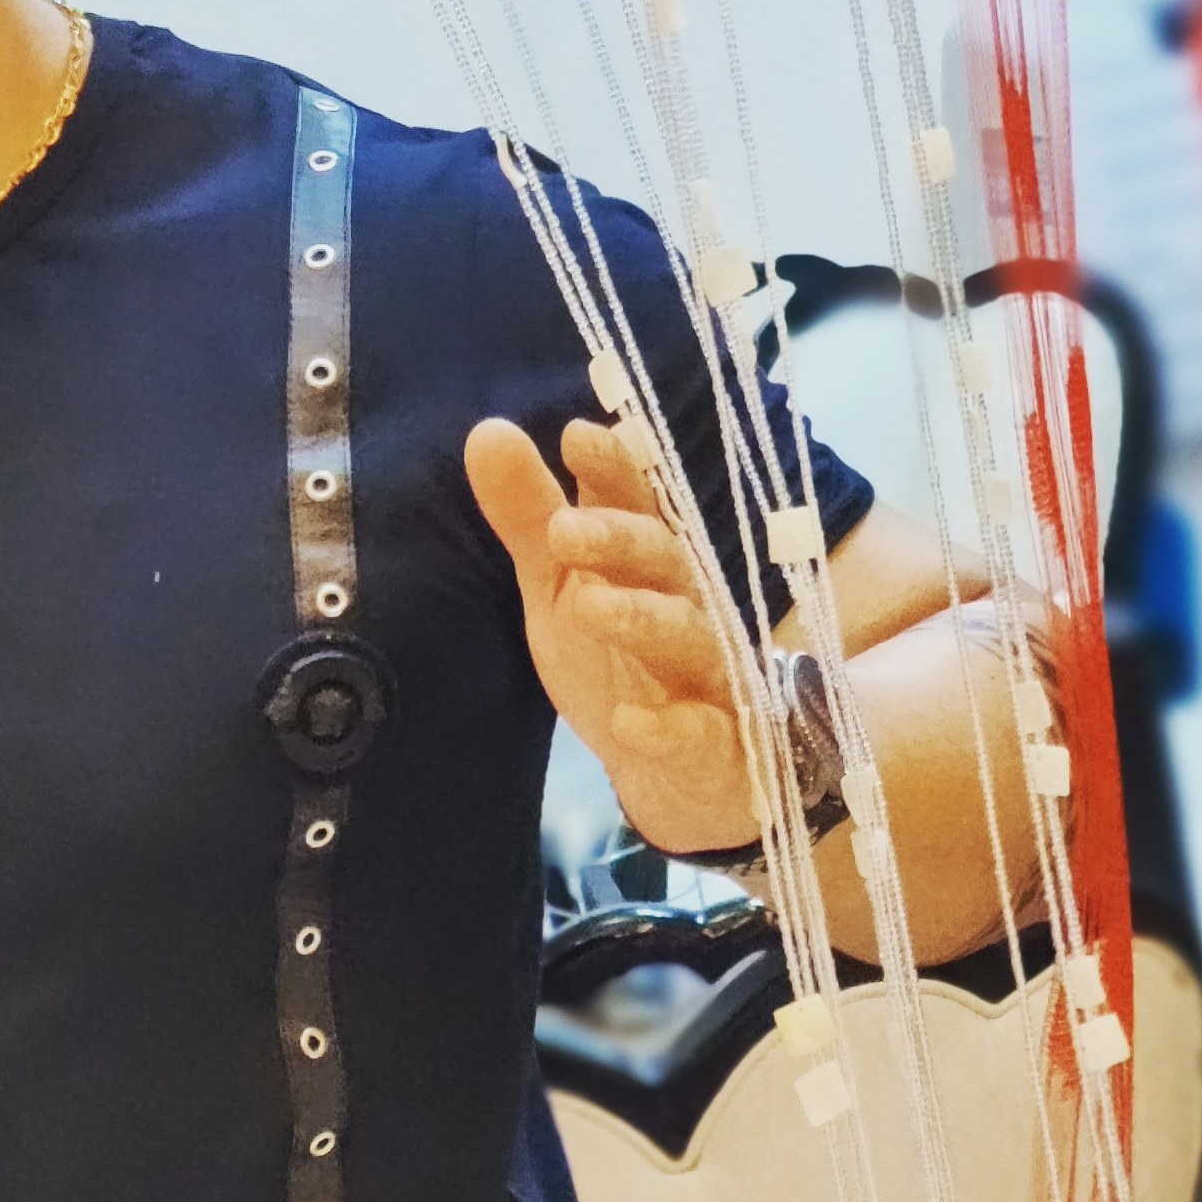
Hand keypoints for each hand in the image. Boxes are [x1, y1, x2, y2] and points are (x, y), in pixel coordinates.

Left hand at [464, 412, 767, 854]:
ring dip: (641, 618)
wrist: (680, 769)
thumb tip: (487, 431)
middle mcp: (686, 603)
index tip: (576, 436)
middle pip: (663, 560)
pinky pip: (696, 732)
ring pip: (685, 635)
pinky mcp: (714, 739)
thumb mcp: (561, 587)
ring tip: (590, 606)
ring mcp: (707, 671)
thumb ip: (530, 518)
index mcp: (648, 561)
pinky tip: (628, 724)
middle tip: (564, 530)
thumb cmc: (618, 659)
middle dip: (620, 540)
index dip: (615, 468)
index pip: (640, 501)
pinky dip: (666, 728)